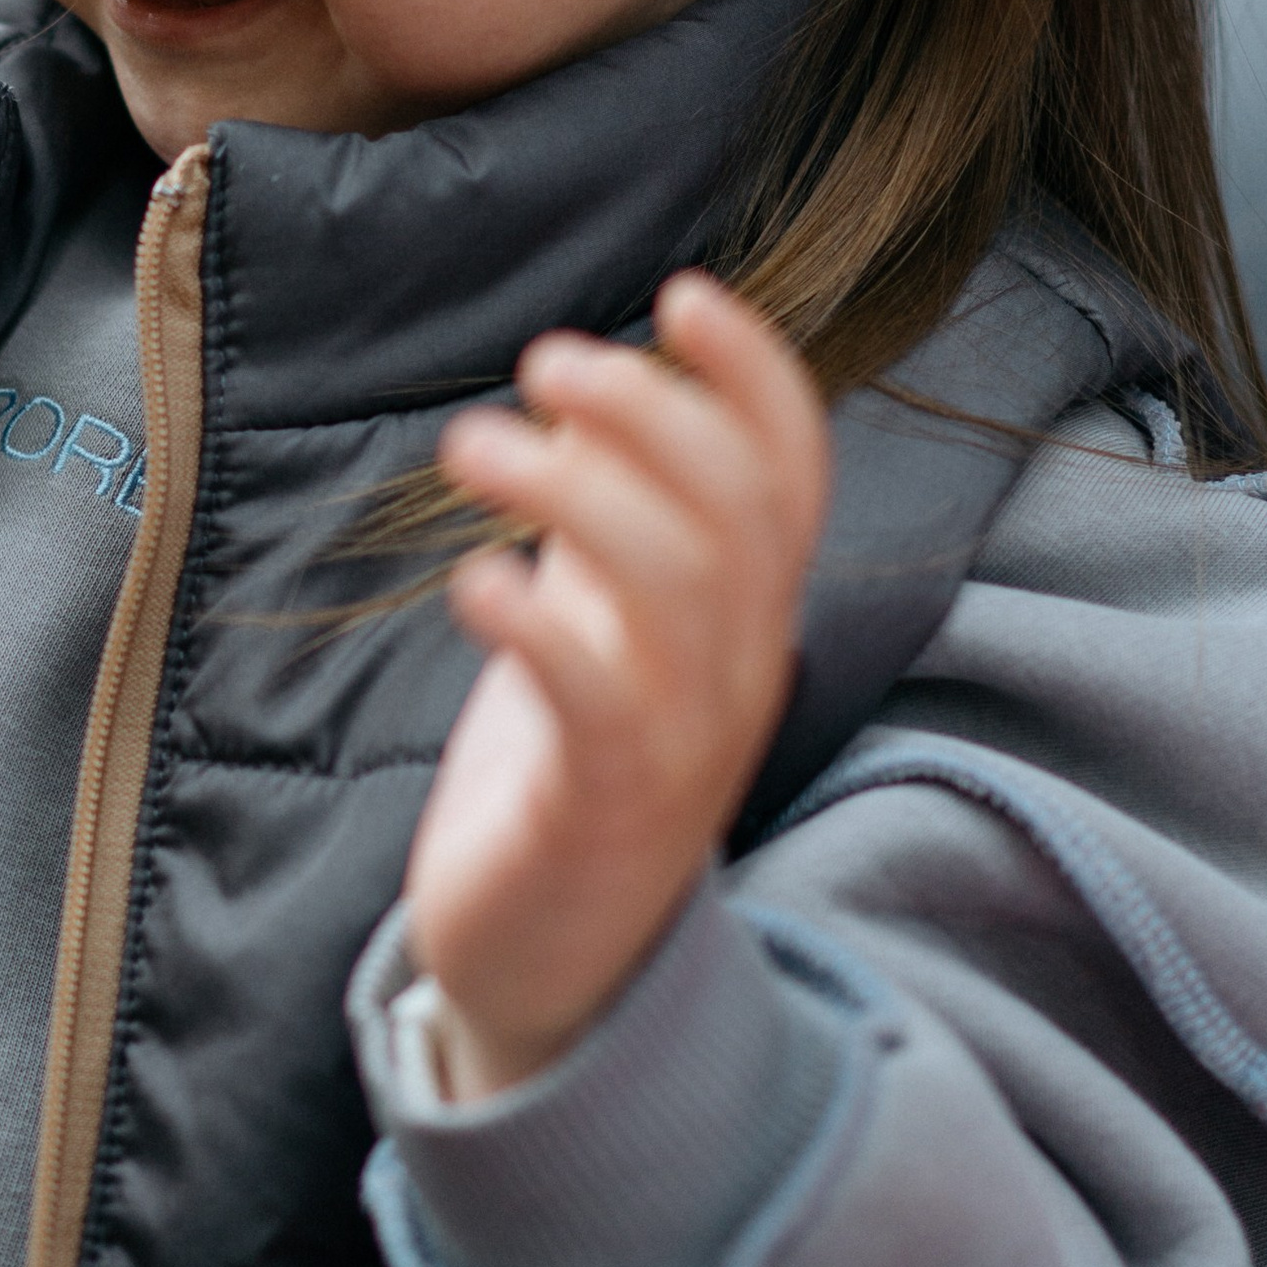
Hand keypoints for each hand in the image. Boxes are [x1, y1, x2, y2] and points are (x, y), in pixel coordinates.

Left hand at [402, 272, 827, 1100]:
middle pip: (735, 507)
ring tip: (472, 448)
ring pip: (673, 581)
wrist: (548, 974)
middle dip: (647, 409)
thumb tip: (601, 387)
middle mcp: (737, 672)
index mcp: (745, 620)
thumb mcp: (612, 630)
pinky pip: (596, 695)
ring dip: (573, 486)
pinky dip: (536, 620)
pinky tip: (472, 581)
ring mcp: (679, 745)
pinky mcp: (600, 810)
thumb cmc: (565, 775)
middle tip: (543, 364)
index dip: (756, 376)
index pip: (794, 476)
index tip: (682, 293)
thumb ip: (625, 525)